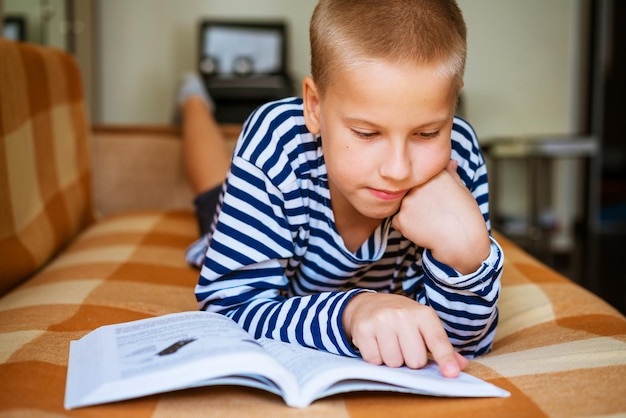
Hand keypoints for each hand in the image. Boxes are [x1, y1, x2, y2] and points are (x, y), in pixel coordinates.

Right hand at [343, 292, 468, 376]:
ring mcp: (381, 321)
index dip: (445, 359)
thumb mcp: (423, 326)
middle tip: (404, 346)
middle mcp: (402, 315)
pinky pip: (374, 360)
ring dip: (392, 360)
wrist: (367, 304)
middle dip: (410, 360)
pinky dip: (376, 357)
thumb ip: (441, 347)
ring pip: (394, 363)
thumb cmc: (401, 319)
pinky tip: (376, 343)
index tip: (451, 373)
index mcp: (423, 314)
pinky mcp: (363, 329)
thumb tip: (460, 366)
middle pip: (415, 360)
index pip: (437, 340)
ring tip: (389, 344)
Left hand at [392, 160, 489, 273]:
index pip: (420, 176)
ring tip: (428, 220)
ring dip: (409, 211)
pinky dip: (406, 226)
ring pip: (401, 205)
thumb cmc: (466, 216)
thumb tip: (451, 162)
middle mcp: (418, 185)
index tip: (434, 197)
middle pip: (408, 189)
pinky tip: (422, 229)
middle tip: (431, 211)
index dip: (426, 187)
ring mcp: (407, 202)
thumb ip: (451, 174)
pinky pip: (397, 221)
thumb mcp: (462, 190)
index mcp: (434, 175)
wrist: (462, 242)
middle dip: (415, 198)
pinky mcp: (400, 219)